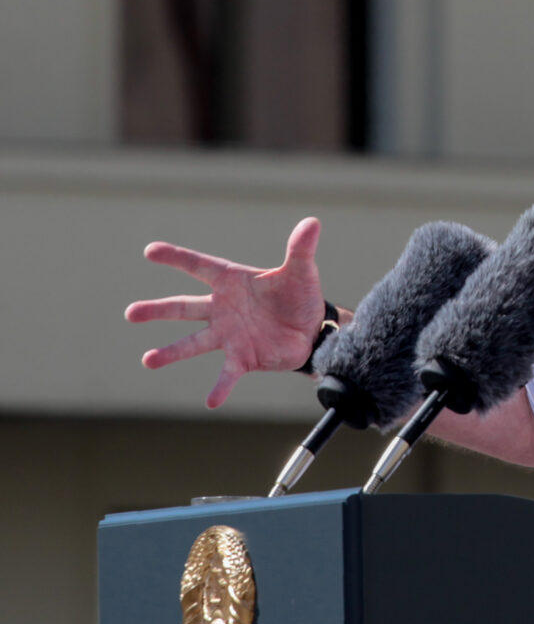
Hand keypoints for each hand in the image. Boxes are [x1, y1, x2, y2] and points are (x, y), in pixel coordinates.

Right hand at [125, 218, 326, 407]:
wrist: (312, 329)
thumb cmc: (300, 296)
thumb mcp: (301, 271)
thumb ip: (301, 248)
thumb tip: (312, 222)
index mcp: (232, 281)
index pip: (200, 266)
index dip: (177, 257)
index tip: (150, 251)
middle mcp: (223, 308)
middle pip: (184, 307)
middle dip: (158, 310)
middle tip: (130, 313)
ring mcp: (228, 334)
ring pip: (194, 342)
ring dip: (172, 352)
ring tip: (148, 360)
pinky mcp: (242, 357)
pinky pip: (227, 374)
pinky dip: (220, 387)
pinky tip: (211, 401)